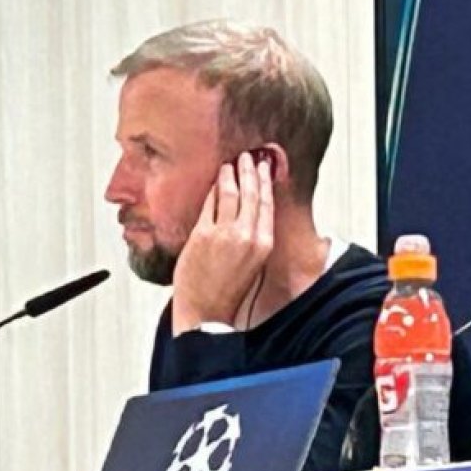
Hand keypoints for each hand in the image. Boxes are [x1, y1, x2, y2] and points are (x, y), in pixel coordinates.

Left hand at [171, 151, 274, 332]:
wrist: (205, 313)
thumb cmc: (226, 292)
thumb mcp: (252, 264)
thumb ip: (253, 238)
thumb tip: (249, 215)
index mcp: (263, 244)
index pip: (267, 204)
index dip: (265, 182)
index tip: (264, 167)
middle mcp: (247, 236)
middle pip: (251, 194)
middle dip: (250, 172)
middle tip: (248, 157)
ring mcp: (224, 233)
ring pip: (230, 194)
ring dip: (230, 175)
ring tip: (230, 164)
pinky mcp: (202, 234)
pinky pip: (209, 204)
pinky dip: (212, 190)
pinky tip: (214, 182)